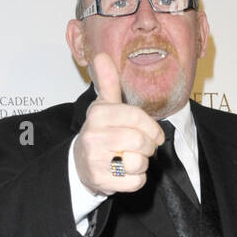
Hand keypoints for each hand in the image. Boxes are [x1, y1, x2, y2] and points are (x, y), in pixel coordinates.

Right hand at [72, 52, 164, 194]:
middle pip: (139, 141)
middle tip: (144, 147)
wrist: (80, 163)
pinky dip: (137, 179)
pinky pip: (135, 182)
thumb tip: (102, 55)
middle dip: (148, 146)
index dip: (152, 127)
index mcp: (98, 114)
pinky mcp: (102, 181)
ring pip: (138, 162)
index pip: (136, 117)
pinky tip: (127, 172)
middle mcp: (94, 136)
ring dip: (142, 163)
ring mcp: (96, 160)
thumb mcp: (103, 106)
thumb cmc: (100, 131)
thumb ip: (107, 82)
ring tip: (132, 158)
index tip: (156, 134)